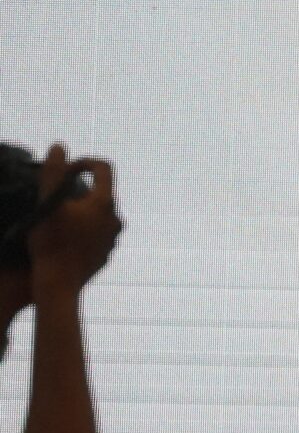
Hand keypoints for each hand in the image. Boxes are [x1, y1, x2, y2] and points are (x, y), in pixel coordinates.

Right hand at [27, 146, 117, 303]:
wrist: (58, 286)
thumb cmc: (51, 243)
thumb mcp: (47, 204)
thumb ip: (53, 173)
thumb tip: (59, 146)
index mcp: (105, 203)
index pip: (104, 168)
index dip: (84, 162)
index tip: (65, 169)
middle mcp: (116, 219)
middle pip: (100, 193)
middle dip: (78, 188)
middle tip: (55, 195)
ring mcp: (113, 238)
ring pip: (98, 215)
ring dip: (80, 211)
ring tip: (57, 217)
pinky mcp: (106, 254)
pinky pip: (96, 234)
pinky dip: (82, 230)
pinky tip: (63, 236)